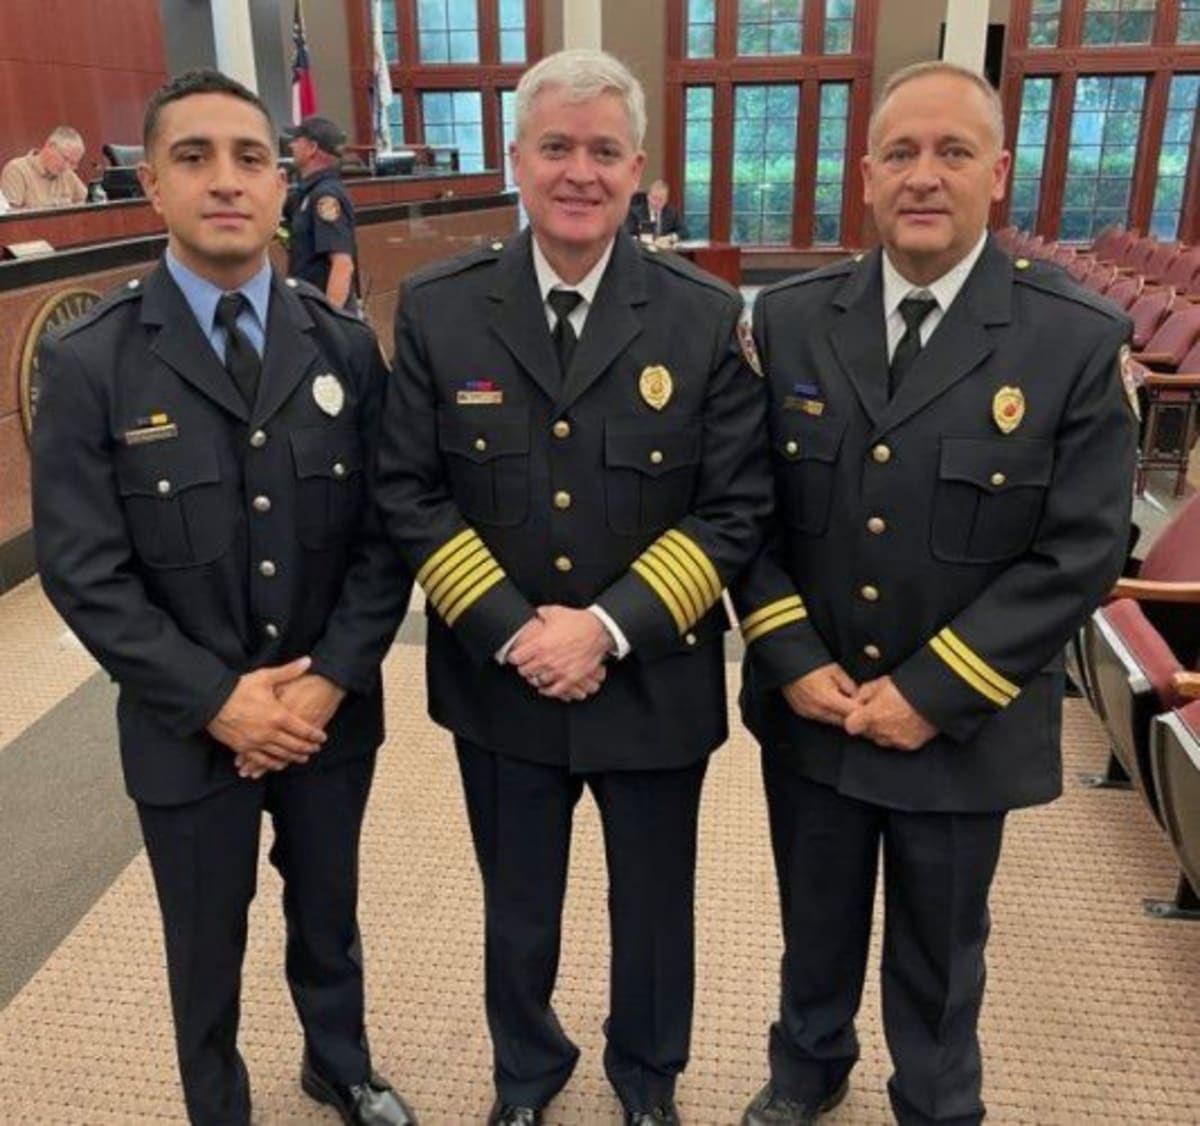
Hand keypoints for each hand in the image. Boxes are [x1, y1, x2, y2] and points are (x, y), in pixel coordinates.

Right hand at [207, 657, 325, 775]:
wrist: (211, 700)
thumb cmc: (239, 687)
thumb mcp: (265, 677)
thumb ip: (289, 671)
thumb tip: (308, 661)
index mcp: (278, 715)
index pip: (303, 729)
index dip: (315, 735)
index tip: (322, 738)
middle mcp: (269, 732)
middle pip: (294, 745)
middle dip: (307, 748)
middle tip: (315, 749)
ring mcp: (256, 742)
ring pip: (280, 755)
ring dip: (293, 757)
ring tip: (302, 758)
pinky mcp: (243, 748)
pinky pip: (261, 760)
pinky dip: (272, 764)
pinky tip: (279, 764)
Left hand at [509, 605, 610, 700]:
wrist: (598, 631)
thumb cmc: (577, 622)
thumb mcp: (555, 612)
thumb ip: (540, 614)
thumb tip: (535, 614)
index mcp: (539, 644)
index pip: (515, 658)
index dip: (514, 656)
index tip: (516, 656)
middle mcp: (546, 660)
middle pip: (524, 671)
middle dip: (524, 667)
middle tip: (526, 664)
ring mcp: (558, 671)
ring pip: (537, 681)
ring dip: (535, 678)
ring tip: (536, 674)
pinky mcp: (570, 678)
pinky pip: (554, 691)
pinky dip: (547, 690)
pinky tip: (545, 687)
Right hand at [781, 663, 858, 724]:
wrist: (788, 663)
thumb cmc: (811, 664)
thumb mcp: (836, 671)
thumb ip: (850, 686)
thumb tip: (860, 697)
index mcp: (827, 699)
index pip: (852, 714)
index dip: (863, 712)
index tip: (869, 709)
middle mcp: (817, 710)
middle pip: (843, 722)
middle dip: (852, 716)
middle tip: (858, 707)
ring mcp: (809, 713)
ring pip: (832, 721)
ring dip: (840, 715)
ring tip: (842, 703)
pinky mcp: (802, 713)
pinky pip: (820, 718)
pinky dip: (828, 713)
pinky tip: (828, 703)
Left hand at [843, 676, 937, 751]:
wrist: (937, 696)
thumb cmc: (908, 685)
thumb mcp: (881, 682)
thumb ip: (865, 692)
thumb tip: (857, 699)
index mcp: (871, 716)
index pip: (850, 726)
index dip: (854, 719)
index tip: (859, 713)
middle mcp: (882, 731)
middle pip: (866, 733)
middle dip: (869, 724)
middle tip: (880, 711)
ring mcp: (896, 740)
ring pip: (881, 739)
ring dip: (882, 731)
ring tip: (894, 716)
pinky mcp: (909, 745)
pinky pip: (897, 743)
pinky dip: (898, 735)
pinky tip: (905, 723)